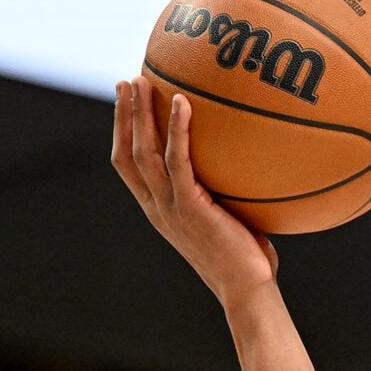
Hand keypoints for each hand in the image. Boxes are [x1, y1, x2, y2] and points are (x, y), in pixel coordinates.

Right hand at [111, 78, 280, 308]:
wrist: (247, 289)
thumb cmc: (245, 258)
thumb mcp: (227, 217)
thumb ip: (223, 190)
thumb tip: (245, 157)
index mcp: (159, 209)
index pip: (128, 166)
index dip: (122, 133)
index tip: (126, 103)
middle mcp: (157, 207)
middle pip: (127, 153)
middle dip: (123, 116)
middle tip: (128, 80)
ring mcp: (170, 208)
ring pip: (143, 153)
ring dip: (139, 114)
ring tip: (142, 81)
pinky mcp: (190, 208)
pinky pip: (177, 161)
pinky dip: (177, 129)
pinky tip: (183, 102)